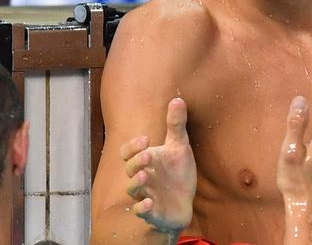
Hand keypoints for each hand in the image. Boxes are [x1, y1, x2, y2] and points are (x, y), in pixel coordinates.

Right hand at [120, 98, 196, 233]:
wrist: (184, 203)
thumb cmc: (177, 174)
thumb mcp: (179, 147)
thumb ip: (176, 125)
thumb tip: (178, 99)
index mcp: (146, 160)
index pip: (128, 152)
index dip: (132, 146)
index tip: (146, 139)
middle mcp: (142, 177)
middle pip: (129, 169)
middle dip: (136, 161)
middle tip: (147, 155)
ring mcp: (145, 195)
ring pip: (132, 190)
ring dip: (135, 183)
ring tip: (144, 176)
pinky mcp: (152, 212)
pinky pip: (142, 212)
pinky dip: (142, 209)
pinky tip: (149, 204)